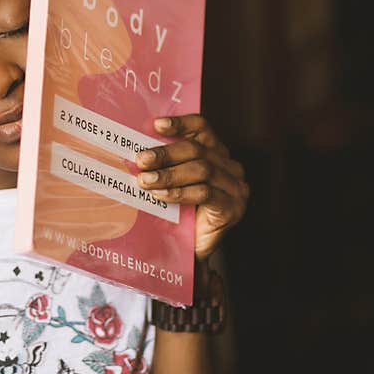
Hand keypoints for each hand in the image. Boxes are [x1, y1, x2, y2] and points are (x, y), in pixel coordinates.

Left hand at [134, 115, 248, 259]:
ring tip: (145, 181)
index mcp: (217, 153)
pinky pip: (205, 193)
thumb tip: (136, 151)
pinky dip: (179, 193)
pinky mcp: (233, 208)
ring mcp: (236, 188)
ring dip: (169, 175)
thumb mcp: (172, 182)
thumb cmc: (179, 213)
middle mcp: (230, 167)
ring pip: (201, 170)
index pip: (202, 128)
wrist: (192, 250)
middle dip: (166, 153)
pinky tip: (160, 195)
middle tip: (141, 160)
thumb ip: (164, 164)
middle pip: (198, 150)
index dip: (181, 123)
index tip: (156, 125)